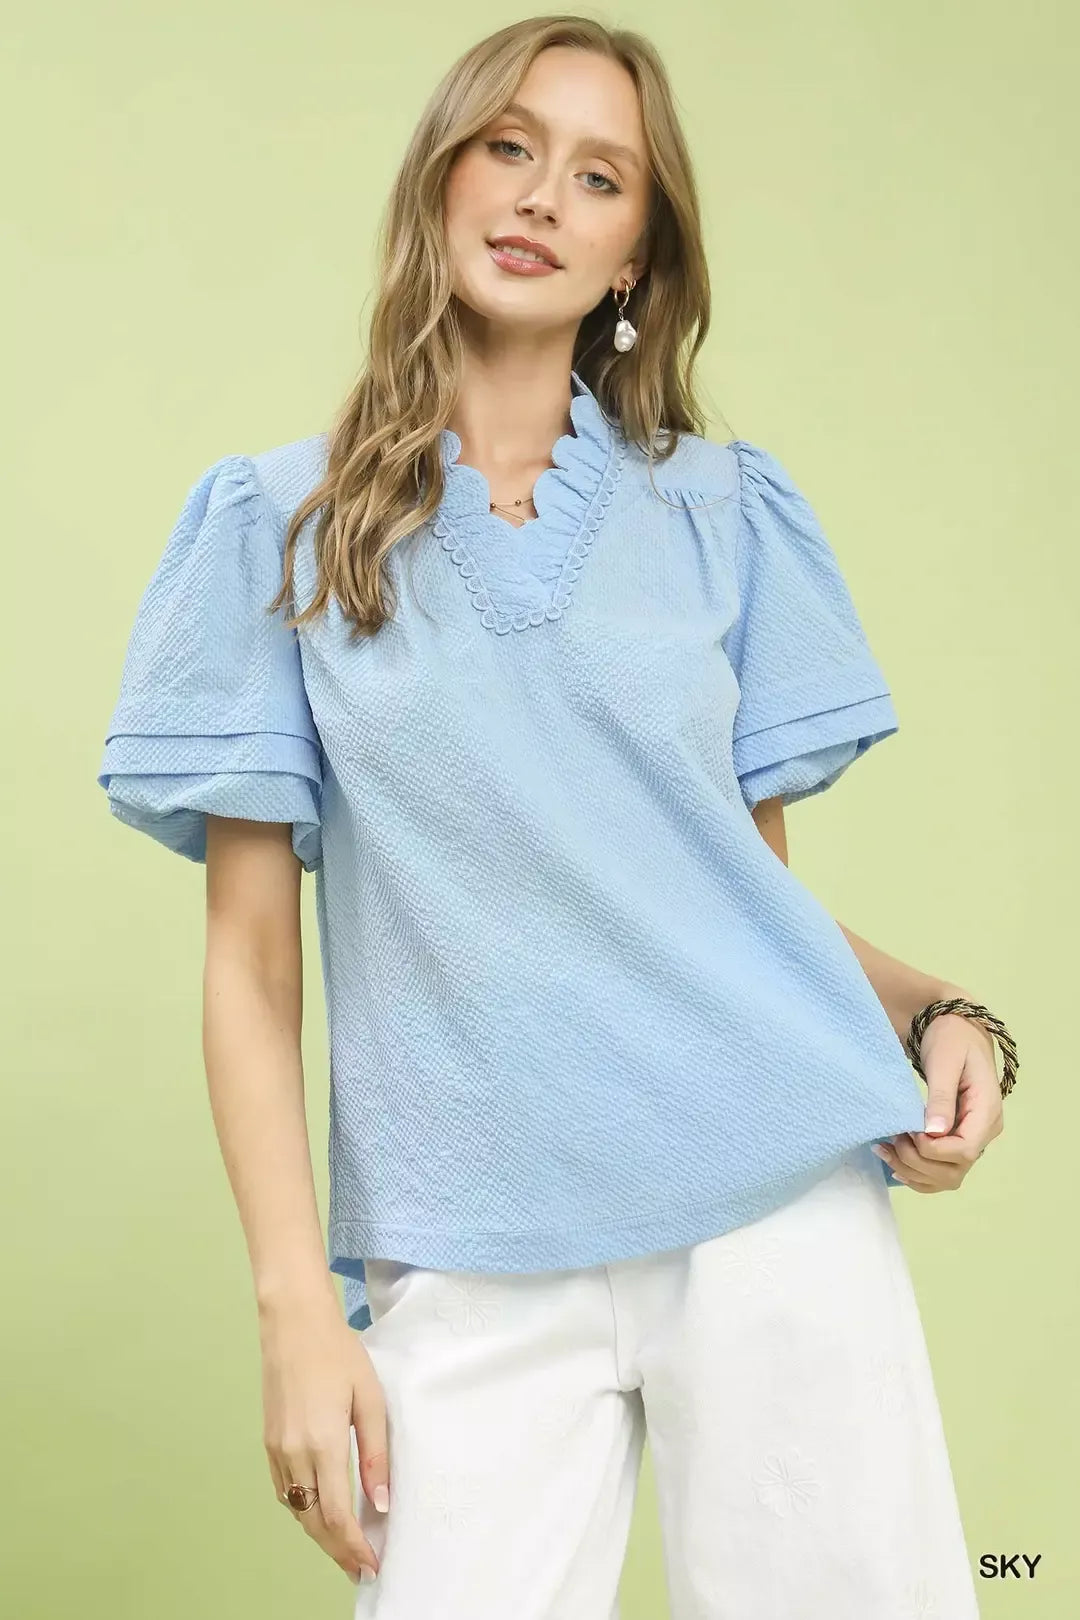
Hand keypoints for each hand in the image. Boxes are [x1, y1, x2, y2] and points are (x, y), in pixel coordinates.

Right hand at [259, 1293, 389, 1585]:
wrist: (294, 1323)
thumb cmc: (338, 1353)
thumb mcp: (370, 1399)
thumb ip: (376, 1454)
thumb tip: (381, 1503)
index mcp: (323, 1445)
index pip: (338, 1516)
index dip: (354, 1548)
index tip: (371, 1565)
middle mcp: (294, 1454)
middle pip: (314, 1521)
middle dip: (337, 1550)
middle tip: (359, 1566)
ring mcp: (277, 1449)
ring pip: (297, 1509)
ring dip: (319, 1533)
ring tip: (344, 1545)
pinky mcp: (269, 1441)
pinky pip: (284, 1490)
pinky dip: (302, 1508)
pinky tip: (319, 1508)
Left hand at [872, 1005, 1003, 1192]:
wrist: (957, 1030)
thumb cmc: (951, 1039)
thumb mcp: (944, 1061)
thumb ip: (941, 1097)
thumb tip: (934, 1132)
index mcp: (987, 1111)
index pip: (965, 1150)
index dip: (933, 1150)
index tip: (907, 1131)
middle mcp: (985, 1131)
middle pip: (956, 1169)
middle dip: (919, 1162)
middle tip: (891, 1139)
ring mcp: (974, 1138)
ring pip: (948, 1177)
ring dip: (914, 1171)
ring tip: (885, 1150)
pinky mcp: (959, 1140)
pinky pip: (943, 1171)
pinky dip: (919, 1174)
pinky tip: (896, 1164)